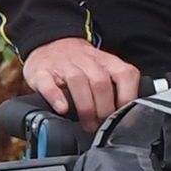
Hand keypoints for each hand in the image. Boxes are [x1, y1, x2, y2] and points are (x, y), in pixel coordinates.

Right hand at [20, 36, 141, 127]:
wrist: (49, 44)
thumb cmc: (80, 64)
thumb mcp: (103, 69)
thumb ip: (117, 87)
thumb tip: (129, 114)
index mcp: (106, 62)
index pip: (125, 75)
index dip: (127, 97)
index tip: (122, 116)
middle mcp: (86, 61)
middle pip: (101, 82)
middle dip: (103, 110)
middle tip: (101, 126)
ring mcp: (63, 65)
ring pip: (78, 81)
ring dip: (85, 107)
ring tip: (87, 124)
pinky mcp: (41, 72)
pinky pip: (48, 83)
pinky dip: (56, 97)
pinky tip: (62, 108)